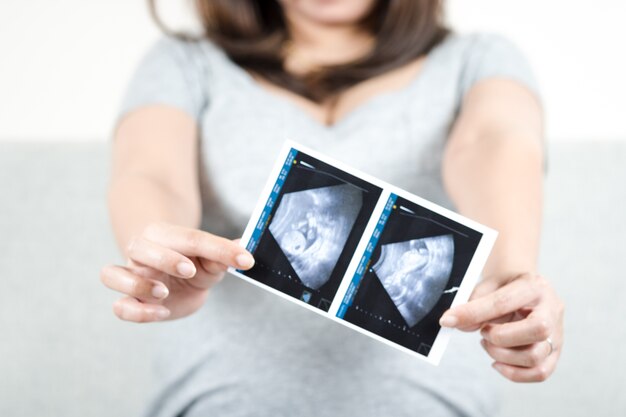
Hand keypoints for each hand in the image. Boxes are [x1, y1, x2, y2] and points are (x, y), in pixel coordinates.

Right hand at [100, 222, 254, 321]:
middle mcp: (142, 252)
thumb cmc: (194, 264)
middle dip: (164, 258)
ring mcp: (132, 275)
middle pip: (140, 247)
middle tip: (189, 271)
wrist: (177, 279)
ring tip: (163, 293)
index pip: (191, 238)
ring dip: (137, 284)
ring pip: (112, 274)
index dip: (216, 248)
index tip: (244, 260)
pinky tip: (161, 312)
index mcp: (166, 235)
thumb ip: (223, 256)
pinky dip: (137, 312)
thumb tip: (244, 249)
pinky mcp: (129, 301)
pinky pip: (119, 306)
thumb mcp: (211, 261)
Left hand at [439, 272, 563, 381]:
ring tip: (488, 343)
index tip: (447, 320)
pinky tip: (497, 362)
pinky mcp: (555, 352)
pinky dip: (513, 373)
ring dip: (503, 355)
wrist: (525, 288)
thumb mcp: (488, 286)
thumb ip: (474, 303)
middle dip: (500, 337)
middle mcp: (552, 309)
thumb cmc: (506, 286)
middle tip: (483, 332)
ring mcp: (558, 333)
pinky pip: (540, 372)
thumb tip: (458, 324)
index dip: (472, 313)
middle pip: (536, 330)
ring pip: (536, 356)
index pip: (503, 302)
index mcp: (534, 286)